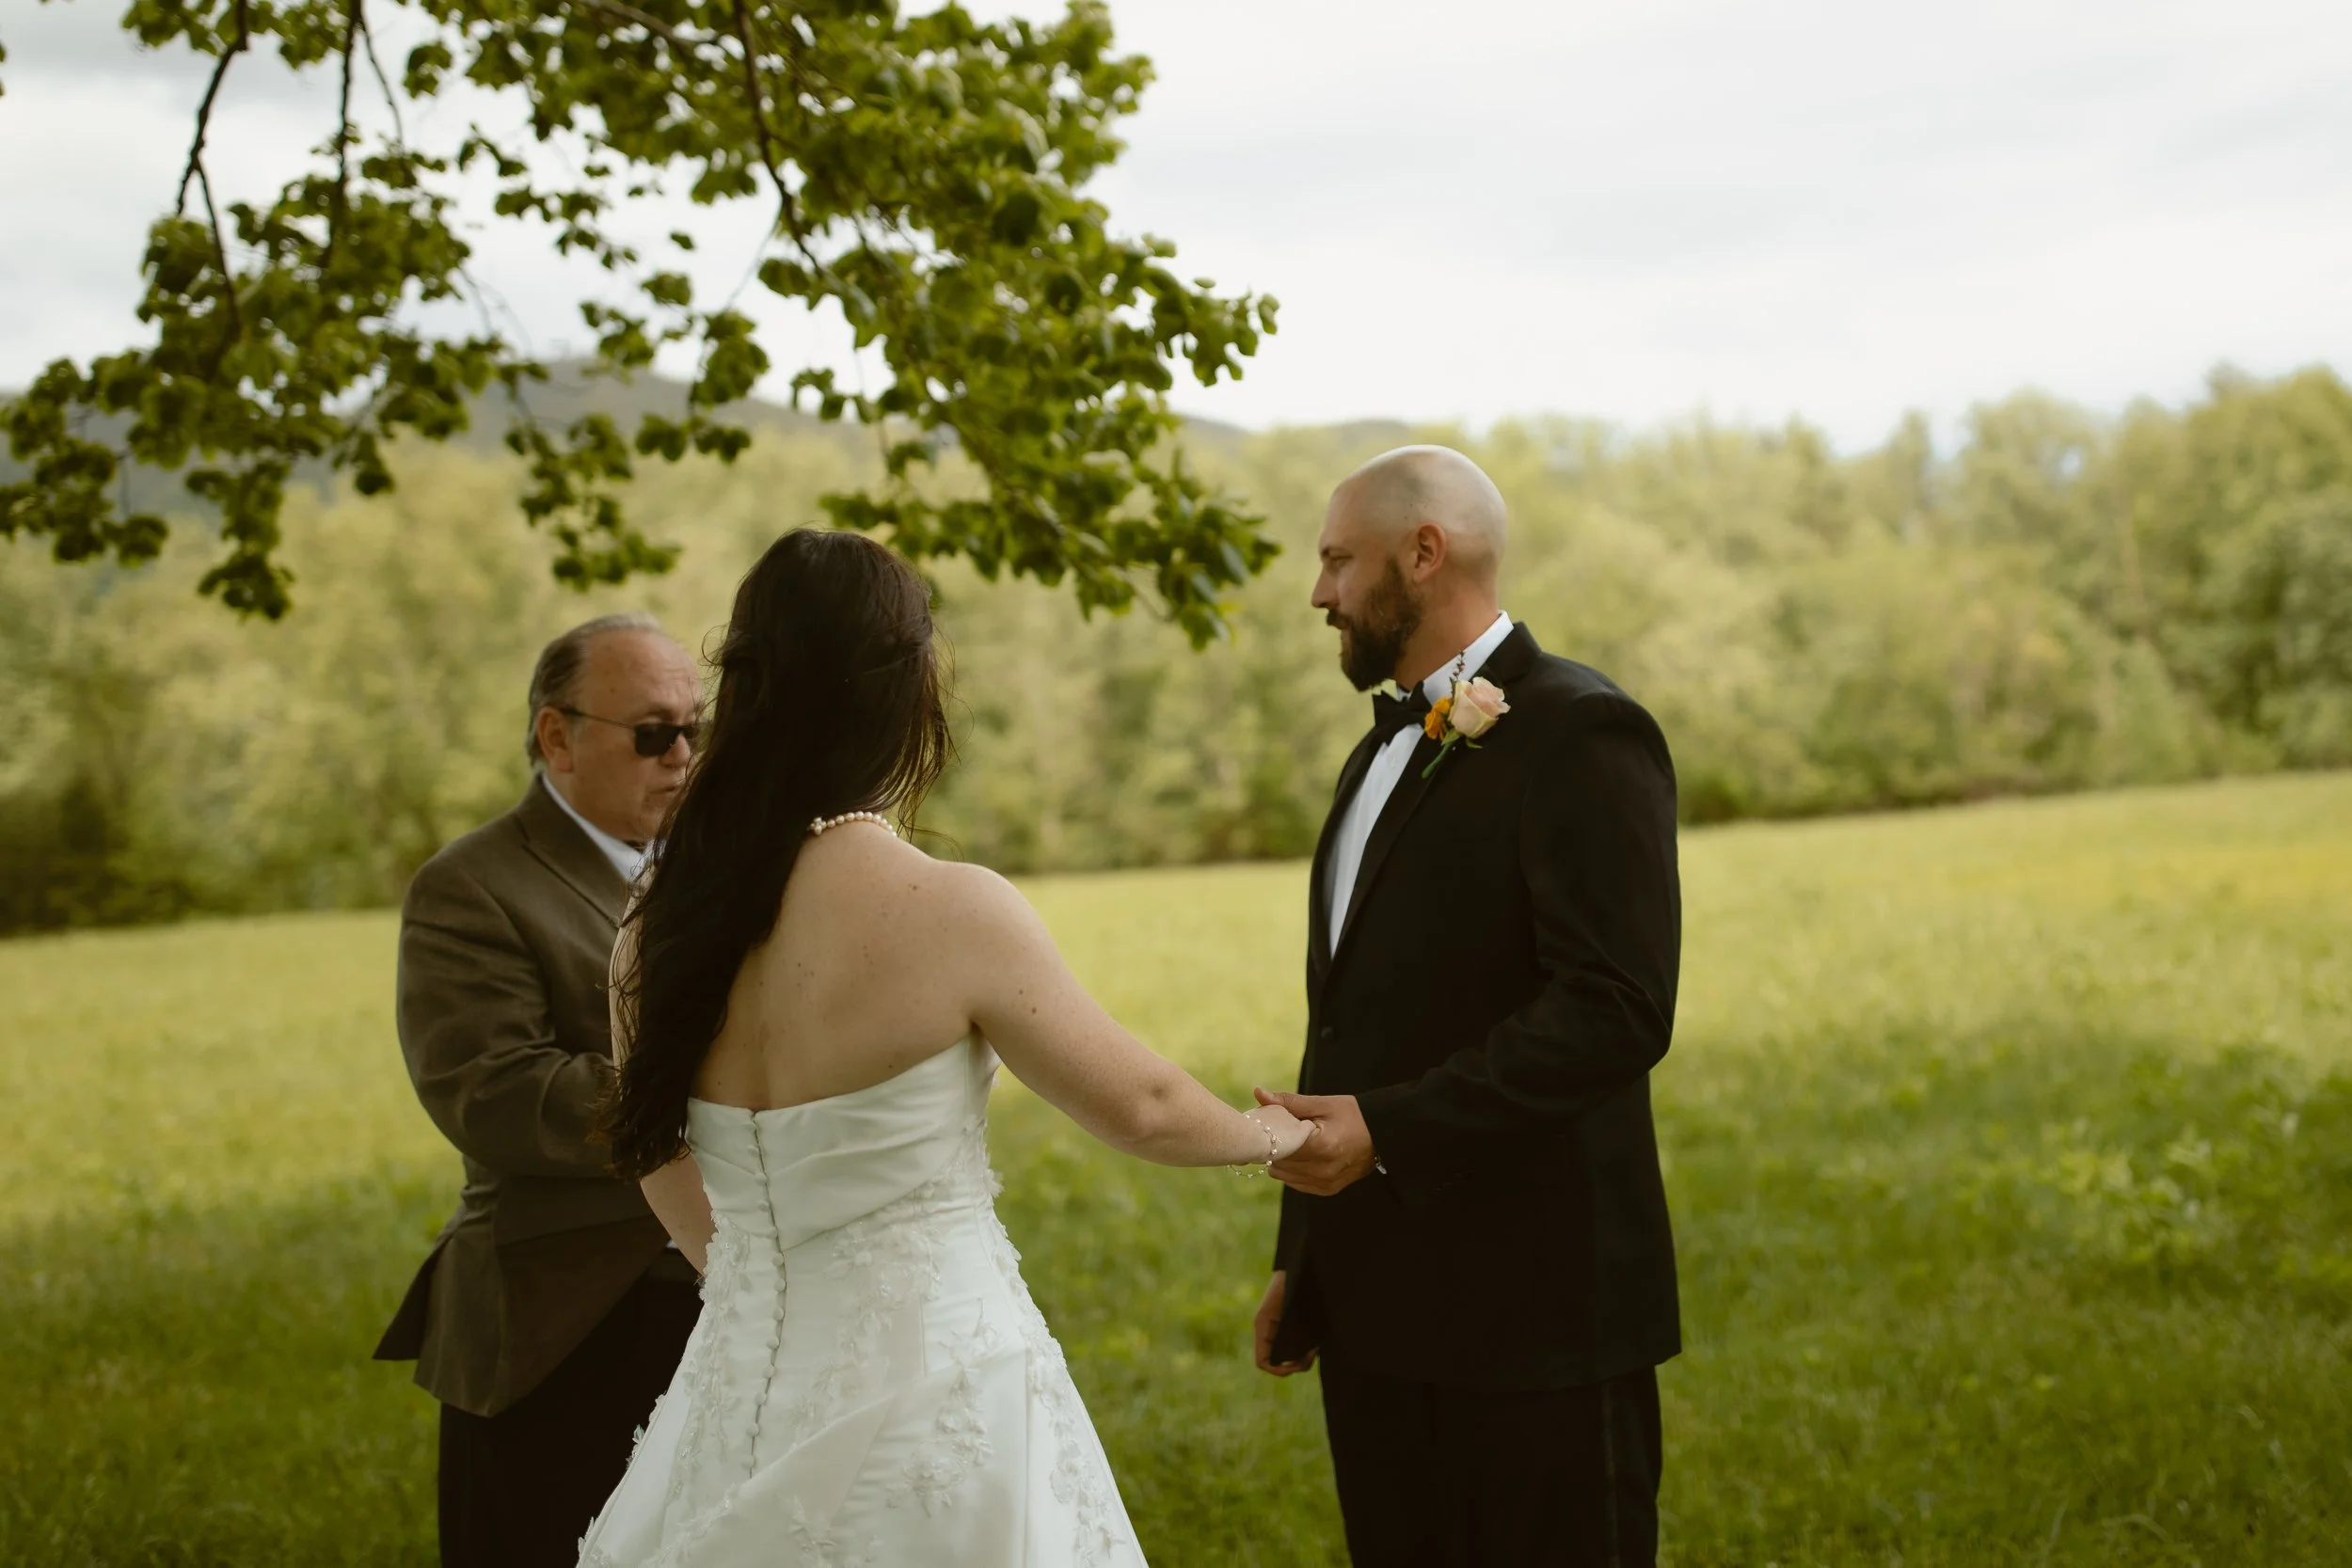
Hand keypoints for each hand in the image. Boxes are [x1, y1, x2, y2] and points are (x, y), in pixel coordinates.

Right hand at [1253, 1270, 1315, 1374]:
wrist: (1301, 1263)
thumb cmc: (1293, 1280)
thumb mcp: (1288, 1305)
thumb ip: (1287, 1329)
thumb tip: (1293, 1356)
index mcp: (1264, 1327)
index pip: (1263, 1361)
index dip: (1277, 1369)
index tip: (1295, 1366)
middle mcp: (1270, 1331)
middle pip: (1278, 1362)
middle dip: (1295, 1364)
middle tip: (1312, 1354)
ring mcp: (1281, 1329)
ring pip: (1289, 1356)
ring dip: (1302, 1358)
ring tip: (1316, 1347)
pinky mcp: (1293, 1326)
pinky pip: (1296, 1346)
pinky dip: (1306, 1349)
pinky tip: (1317, 1342)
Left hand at [1257, 1088, 1378, 1195]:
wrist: (1382, 1133)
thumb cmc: (1352, 1114)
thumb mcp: (1322, 1104)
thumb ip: (1289, 1102)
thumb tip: (1259, 1093)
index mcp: (1321, 1146)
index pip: (1279, 1147)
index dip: (1267, 1137)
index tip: (1264, 1127)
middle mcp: (1323, 1170)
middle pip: (1280, 1163)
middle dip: (1273, 1149)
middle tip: (1275, 1133)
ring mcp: (1326, 1183)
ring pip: (1285, 1176)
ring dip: (1282, 1161)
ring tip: (1289, 1143)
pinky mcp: (1328, 1189)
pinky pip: (1297, 1184)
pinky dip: (1293, 1171)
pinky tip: (1299, 1156)